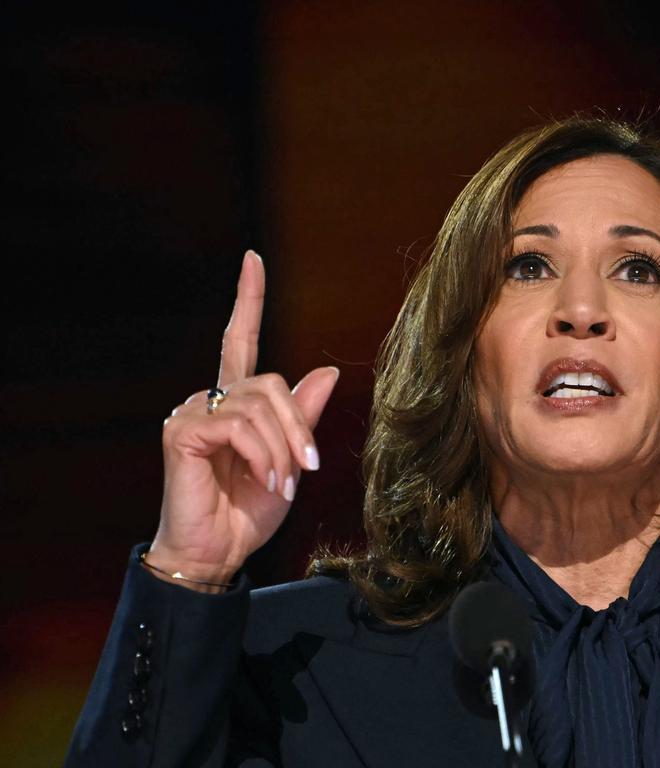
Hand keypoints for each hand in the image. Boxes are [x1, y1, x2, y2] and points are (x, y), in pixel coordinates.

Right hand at [147, 251, 338, 587]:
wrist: (217, 552)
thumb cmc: (248, 510)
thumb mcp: (289, 460)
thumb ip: (303, 416)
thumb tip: (325, 370)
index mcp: (237, 404)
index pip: (239, 340)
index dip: (248, 299)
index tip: (252, 259)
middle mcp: (212, 399)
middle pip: (270, 383)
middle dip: (298, 424)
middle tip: (307, 465)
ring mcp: (193, 412)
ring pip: (260, 404)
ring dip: (283, 446)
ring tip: (282, 481)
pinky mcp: (181, 431)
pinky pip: (238, 424)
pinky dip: (262, 452)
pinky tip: (266, 478)